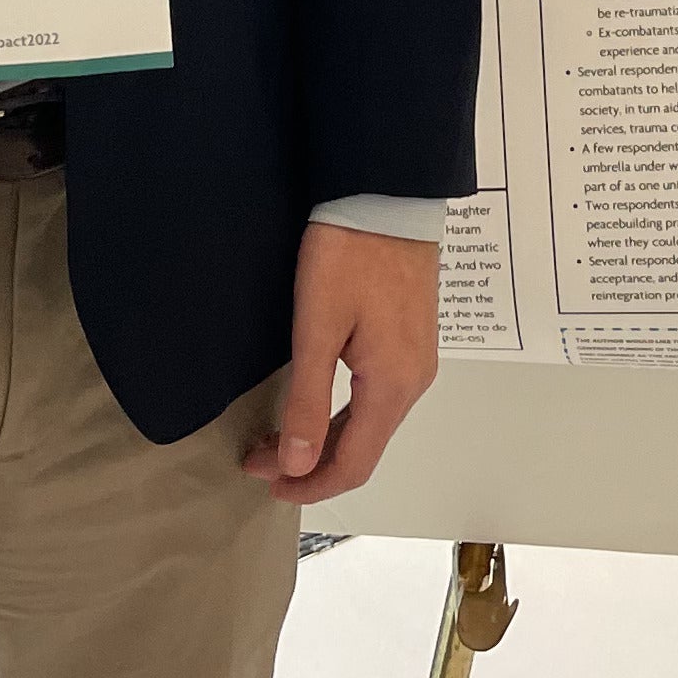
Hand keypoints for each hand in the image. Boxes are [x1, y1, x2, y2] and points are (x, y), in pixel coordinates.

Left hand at [241, 222, 440, 506]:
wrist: (387, 193)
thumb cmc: (347, 257)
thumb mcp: (316, 327)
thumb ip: (307, 400)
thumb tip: (296, 465)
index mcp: (393, 385)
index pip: (354, 464)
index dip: (309, 484)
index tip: (264, 481)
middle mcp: (414, 381)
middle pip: (365, 447)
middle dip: (311, 463)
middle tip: (260, 457)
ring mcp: (417, 359)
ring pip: (372, 422)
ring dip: (327, 439)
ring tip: (280, 436)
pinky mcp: (412, 337)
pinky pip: (379, 395)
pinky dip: (344, 413)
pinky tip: (316, 402)